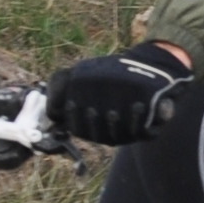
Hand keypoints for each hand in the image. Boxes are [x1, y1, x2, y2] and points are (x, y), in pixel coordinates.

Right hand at [46, 43, 189, 146]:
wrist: (141, 66)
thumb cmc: (105, 74)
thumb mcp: (76, 75)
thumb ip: (58, 89)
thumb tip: (53, 113)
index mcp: (89, 124)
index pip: (78, 129)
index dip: (74, 120)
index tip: (71, 104)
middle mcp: (108, 132)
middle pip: (98, 135)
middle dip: (94, 124)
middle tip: (91, 108)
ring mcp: (129, 132)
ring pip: (120, 136)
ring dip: (117, 124)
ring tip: (114, 109)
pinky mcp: (149, 128)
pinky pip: (145, 132)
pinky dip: (141, 121)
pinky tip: (139, 105)